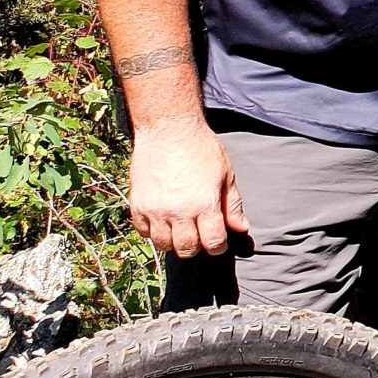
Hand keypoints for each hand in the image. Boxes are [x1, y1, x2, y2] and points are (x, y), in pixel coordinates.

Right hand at [129, 116, 249, 258]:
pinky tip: (163, 220)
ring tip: (181, 228)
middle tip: (200, 236)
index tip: (218, 243)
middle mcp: (178, 211)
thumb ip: (232, 204)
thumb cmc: (201, 148)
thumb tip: (241, 228)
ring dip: (174, 242)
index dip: (218, 247)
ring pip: (163, 245)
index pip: (212, 242)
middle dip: (197, 247)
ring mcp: (155, 210)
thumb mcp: (226, 174)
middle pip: (187, 249)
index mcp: (204, 204)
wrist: (168, 129)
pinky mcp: (137, 205)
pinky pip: (143, 232)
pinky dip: (153, 231)